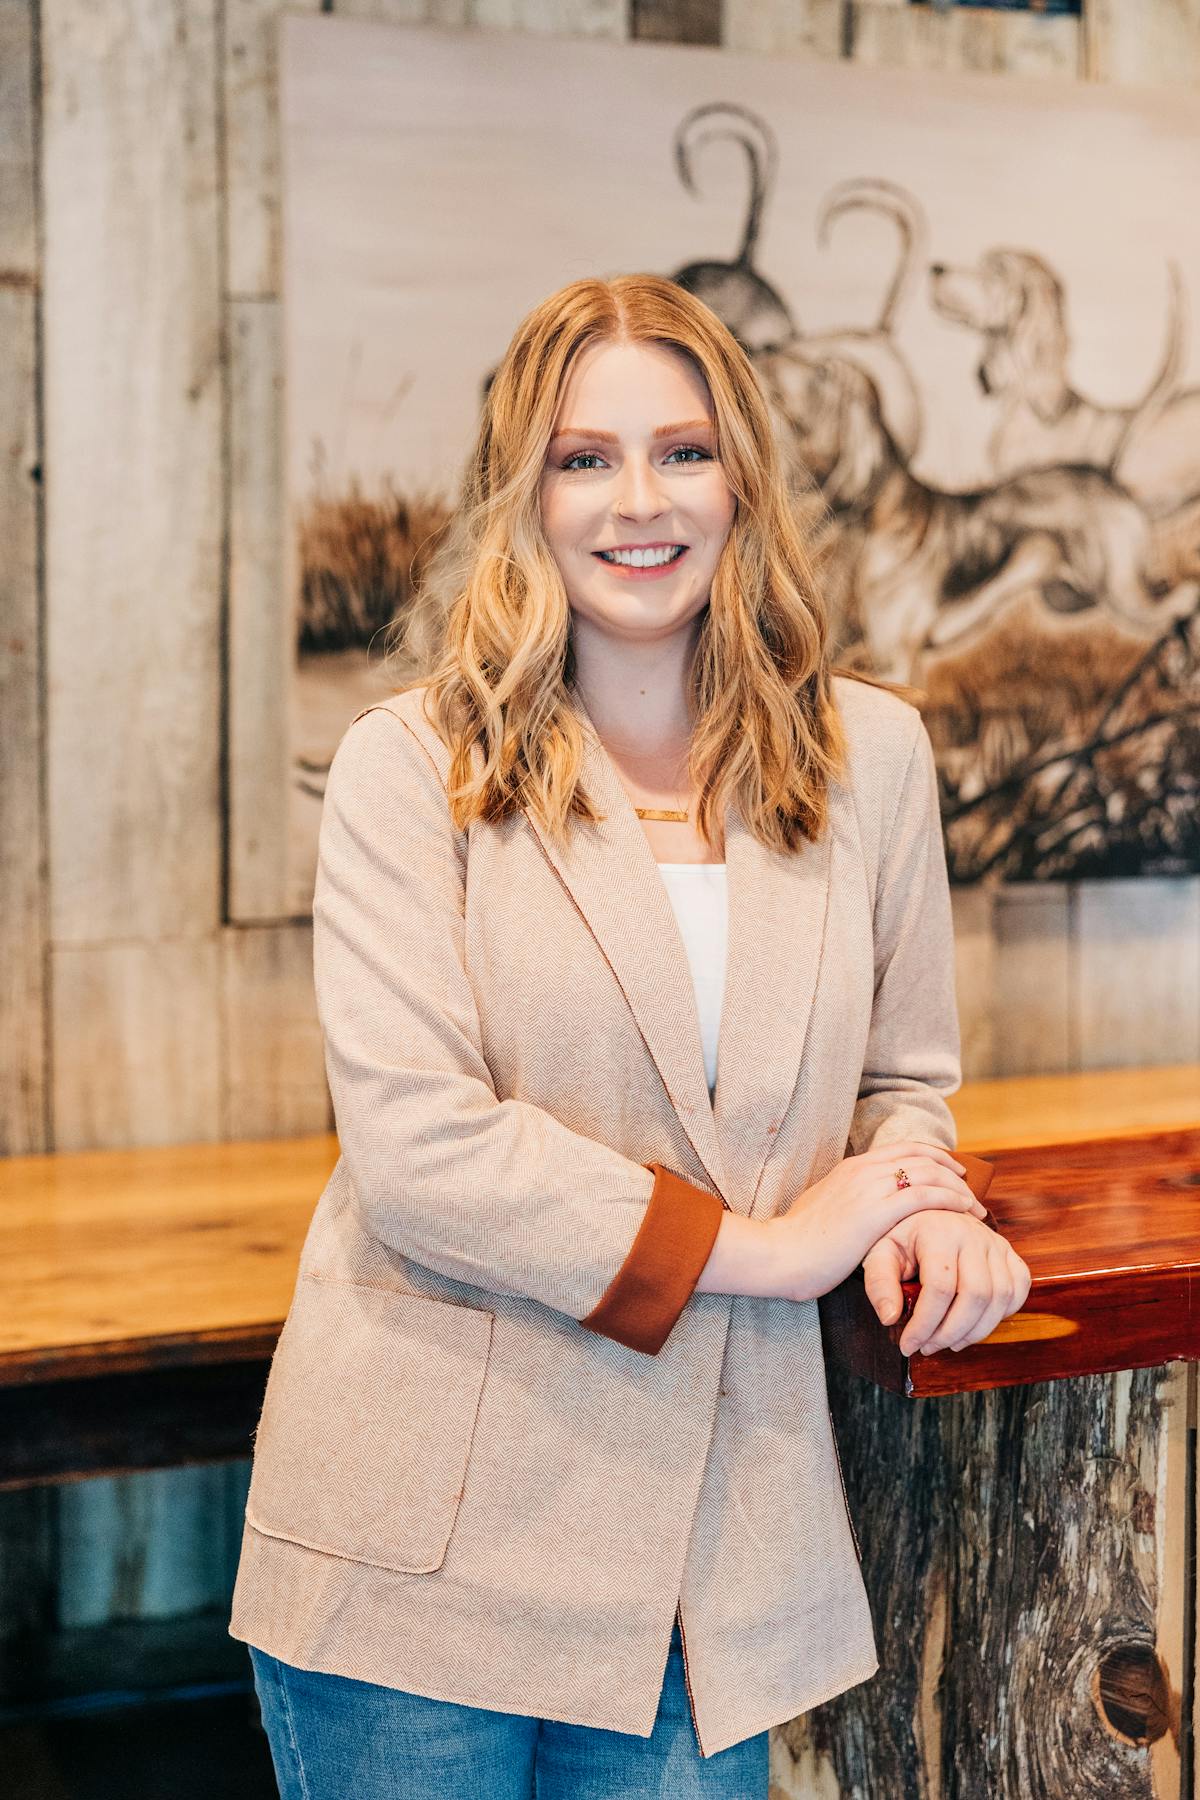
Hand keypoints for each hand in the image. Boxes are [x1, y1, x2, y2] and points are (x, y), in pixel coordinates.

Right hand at [765, 1140, 989, 1305]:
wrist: (779, 1254)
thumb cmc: (798, 1242)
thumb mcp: (823, 1208)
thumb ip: (845, 1201)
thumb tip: (858, 1209)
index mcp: (851, 1167)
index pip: (903, 1149)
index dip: (933, 1157)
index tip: (951, 1171)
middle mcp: (863, 1170)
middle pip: (921, 1156)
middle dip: (951, 1171)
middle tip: (970, 1188)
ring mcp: (869, 1188)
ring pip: (927, 1173)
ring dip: (957, 1188)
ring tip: (974, 1207)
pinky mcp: (876, 1212)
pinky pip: (924, 1196)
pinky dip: (949, 1200)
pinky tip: (963, 1212)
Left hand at [861, 1209, 1031, 1354]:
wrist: (927, 1213)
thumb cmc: (902, 1237)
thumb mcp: (880, 1254)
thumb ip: (879, 1284)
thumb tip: (890, 1318)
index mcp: (938, 1231)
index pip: (940, 1288)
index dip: (925, 1324)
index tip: (909, 1345)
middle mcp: (973, 1234)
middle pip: (975, 1295)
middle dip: (951, 1332)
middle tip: (929, 1347)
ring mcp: (995, 1243)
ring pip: (1000, 1297)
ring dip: (976, 1330)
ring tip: (950, 1341)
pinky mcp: (1009, 1253)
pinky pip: (1018, 1289)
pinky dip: (1002, 1314)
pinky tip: (976, 1323)